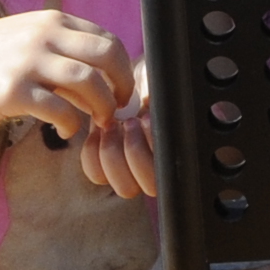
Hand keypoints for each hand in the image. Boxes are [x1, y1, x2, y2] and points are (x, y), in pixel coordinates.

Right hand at [0, 8, 135, 154]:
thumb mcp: (26, 37)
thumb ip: (62, 47)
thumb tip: (102, 72)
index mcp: (52, 21)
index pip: (108, 39)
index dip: (124, 68)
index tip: (121, 89)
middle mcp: (44, 35)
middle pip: (108, 56)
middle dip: (122, 85)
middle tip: (117, 107)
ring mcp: (28, 61)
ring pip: (90, 82)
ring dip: (102, 107)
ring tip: (97, 122)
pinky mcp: (13, 91)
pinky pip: (61, 110)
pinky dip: (73, 124)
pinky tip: (66, 131)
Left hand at [78, 69, 160, 200]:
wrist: (122, 81)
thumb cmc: (145, 82)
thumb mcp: (154, 82)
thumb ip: (157, 92)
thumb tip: (148, 101)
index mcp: (175, 149)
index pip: (172, 171)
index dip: (157, 147)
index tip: (148, 118)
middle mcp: (157, 168)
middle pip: (149, 186)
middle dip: (136, 152)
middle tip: (129, 122)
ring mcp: (132, 172)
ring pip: (126, 188)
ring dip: (115, 155)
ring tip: (112, 124)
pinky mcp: (106, 168)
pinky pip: (97, 175)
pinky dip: (94, 153)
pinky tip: (98, 129)